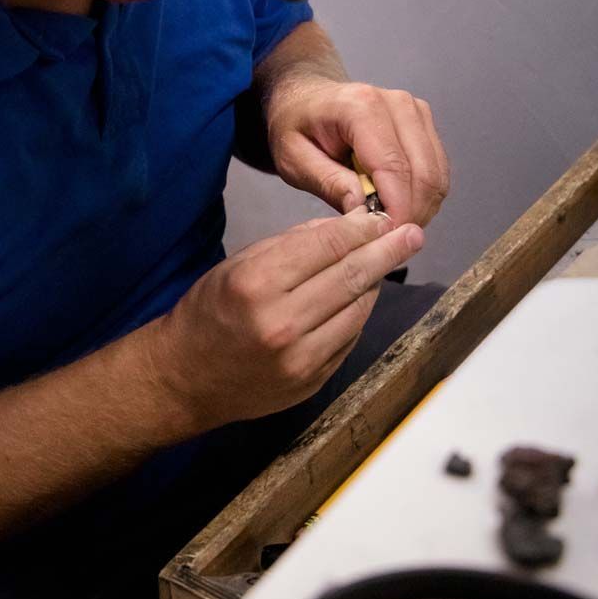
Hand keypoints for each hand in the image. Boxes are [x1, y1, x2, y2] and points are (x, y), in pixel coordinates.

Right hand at [156, 207, 422, 427]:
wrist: (184, 379)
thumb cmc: (208, 311)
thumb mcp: (239, 264)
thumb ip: (292, 246)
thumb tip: (344, 228)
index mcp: (258, 284)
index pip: (327, 245)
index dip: (361, 228)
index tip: (383, 216)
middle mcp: (283, 323)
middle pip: (351, 276)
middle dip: (387, 251)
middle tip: (413, 234)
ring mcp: (301, 358)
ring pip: (358, 310)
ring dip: (376, 282)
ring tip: (388, 261)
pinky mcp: (312, 382)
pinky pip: (349, 338)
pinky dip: (358, 313)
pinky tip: (362, 296)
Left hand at [266, 78, 449, 226]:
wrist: (306, 98)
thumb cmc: (296, 126)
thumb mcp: (293, 159)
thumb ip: (327, 182)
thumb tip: (362, 209)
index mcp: (361, 107)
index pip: (394, 167)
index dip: (396, 209)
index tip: (386, 238)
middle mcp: (397, 103)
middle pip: (424, 173)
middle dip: (412, 213)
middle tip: (389, 239)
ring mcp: (415, 110)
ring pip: (436, 174)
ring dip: (421, 207)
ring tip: (391, 223)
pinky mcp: (423, 121)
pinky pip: (437, 168)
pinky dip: (424, 194)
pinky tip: (399, 206)